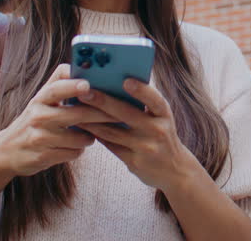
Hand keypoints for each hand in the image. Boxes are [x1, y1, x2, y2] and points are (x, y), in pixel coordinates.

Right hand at [0, 63, 119, 177]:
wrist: (7, 151)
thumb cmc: (35, 121)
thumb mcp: (42, 101)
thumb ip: (62, 86)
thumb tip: (93, 73)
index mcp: (41, 98)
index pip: (57, 87)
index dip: (73, 85)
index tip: (88, 84)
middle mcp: (38, 115)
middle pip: (77, 114)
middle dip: (101, 114)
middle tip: (117, 114)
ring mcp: (40, 137)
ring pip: (79, 137)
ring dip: (90, 136)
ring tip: (90, 133)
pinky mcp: (44, 156)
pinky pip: (74, 153)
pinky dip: (79, 150)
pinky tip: (76, 146)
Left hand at [76, 79, 202, 191]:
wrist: (175, 171)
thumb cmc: (162, 136)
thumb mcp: (161, 118)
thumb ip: (144, 105)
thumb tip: (114, 85)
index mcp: (164, 114)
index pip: (154, 99)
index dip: (141, 90)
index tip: (125, 80)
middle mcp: (157, 130)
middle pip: (127, 114)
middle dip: (103, 101)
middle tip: (84, 91)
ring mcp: (146, 148)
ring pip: (113, 131)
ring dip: (92, 120)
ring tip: (75, 107)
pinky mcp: (135, 162)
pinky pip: (111, 146)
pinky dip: (96, 135)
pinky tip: (83, 126)